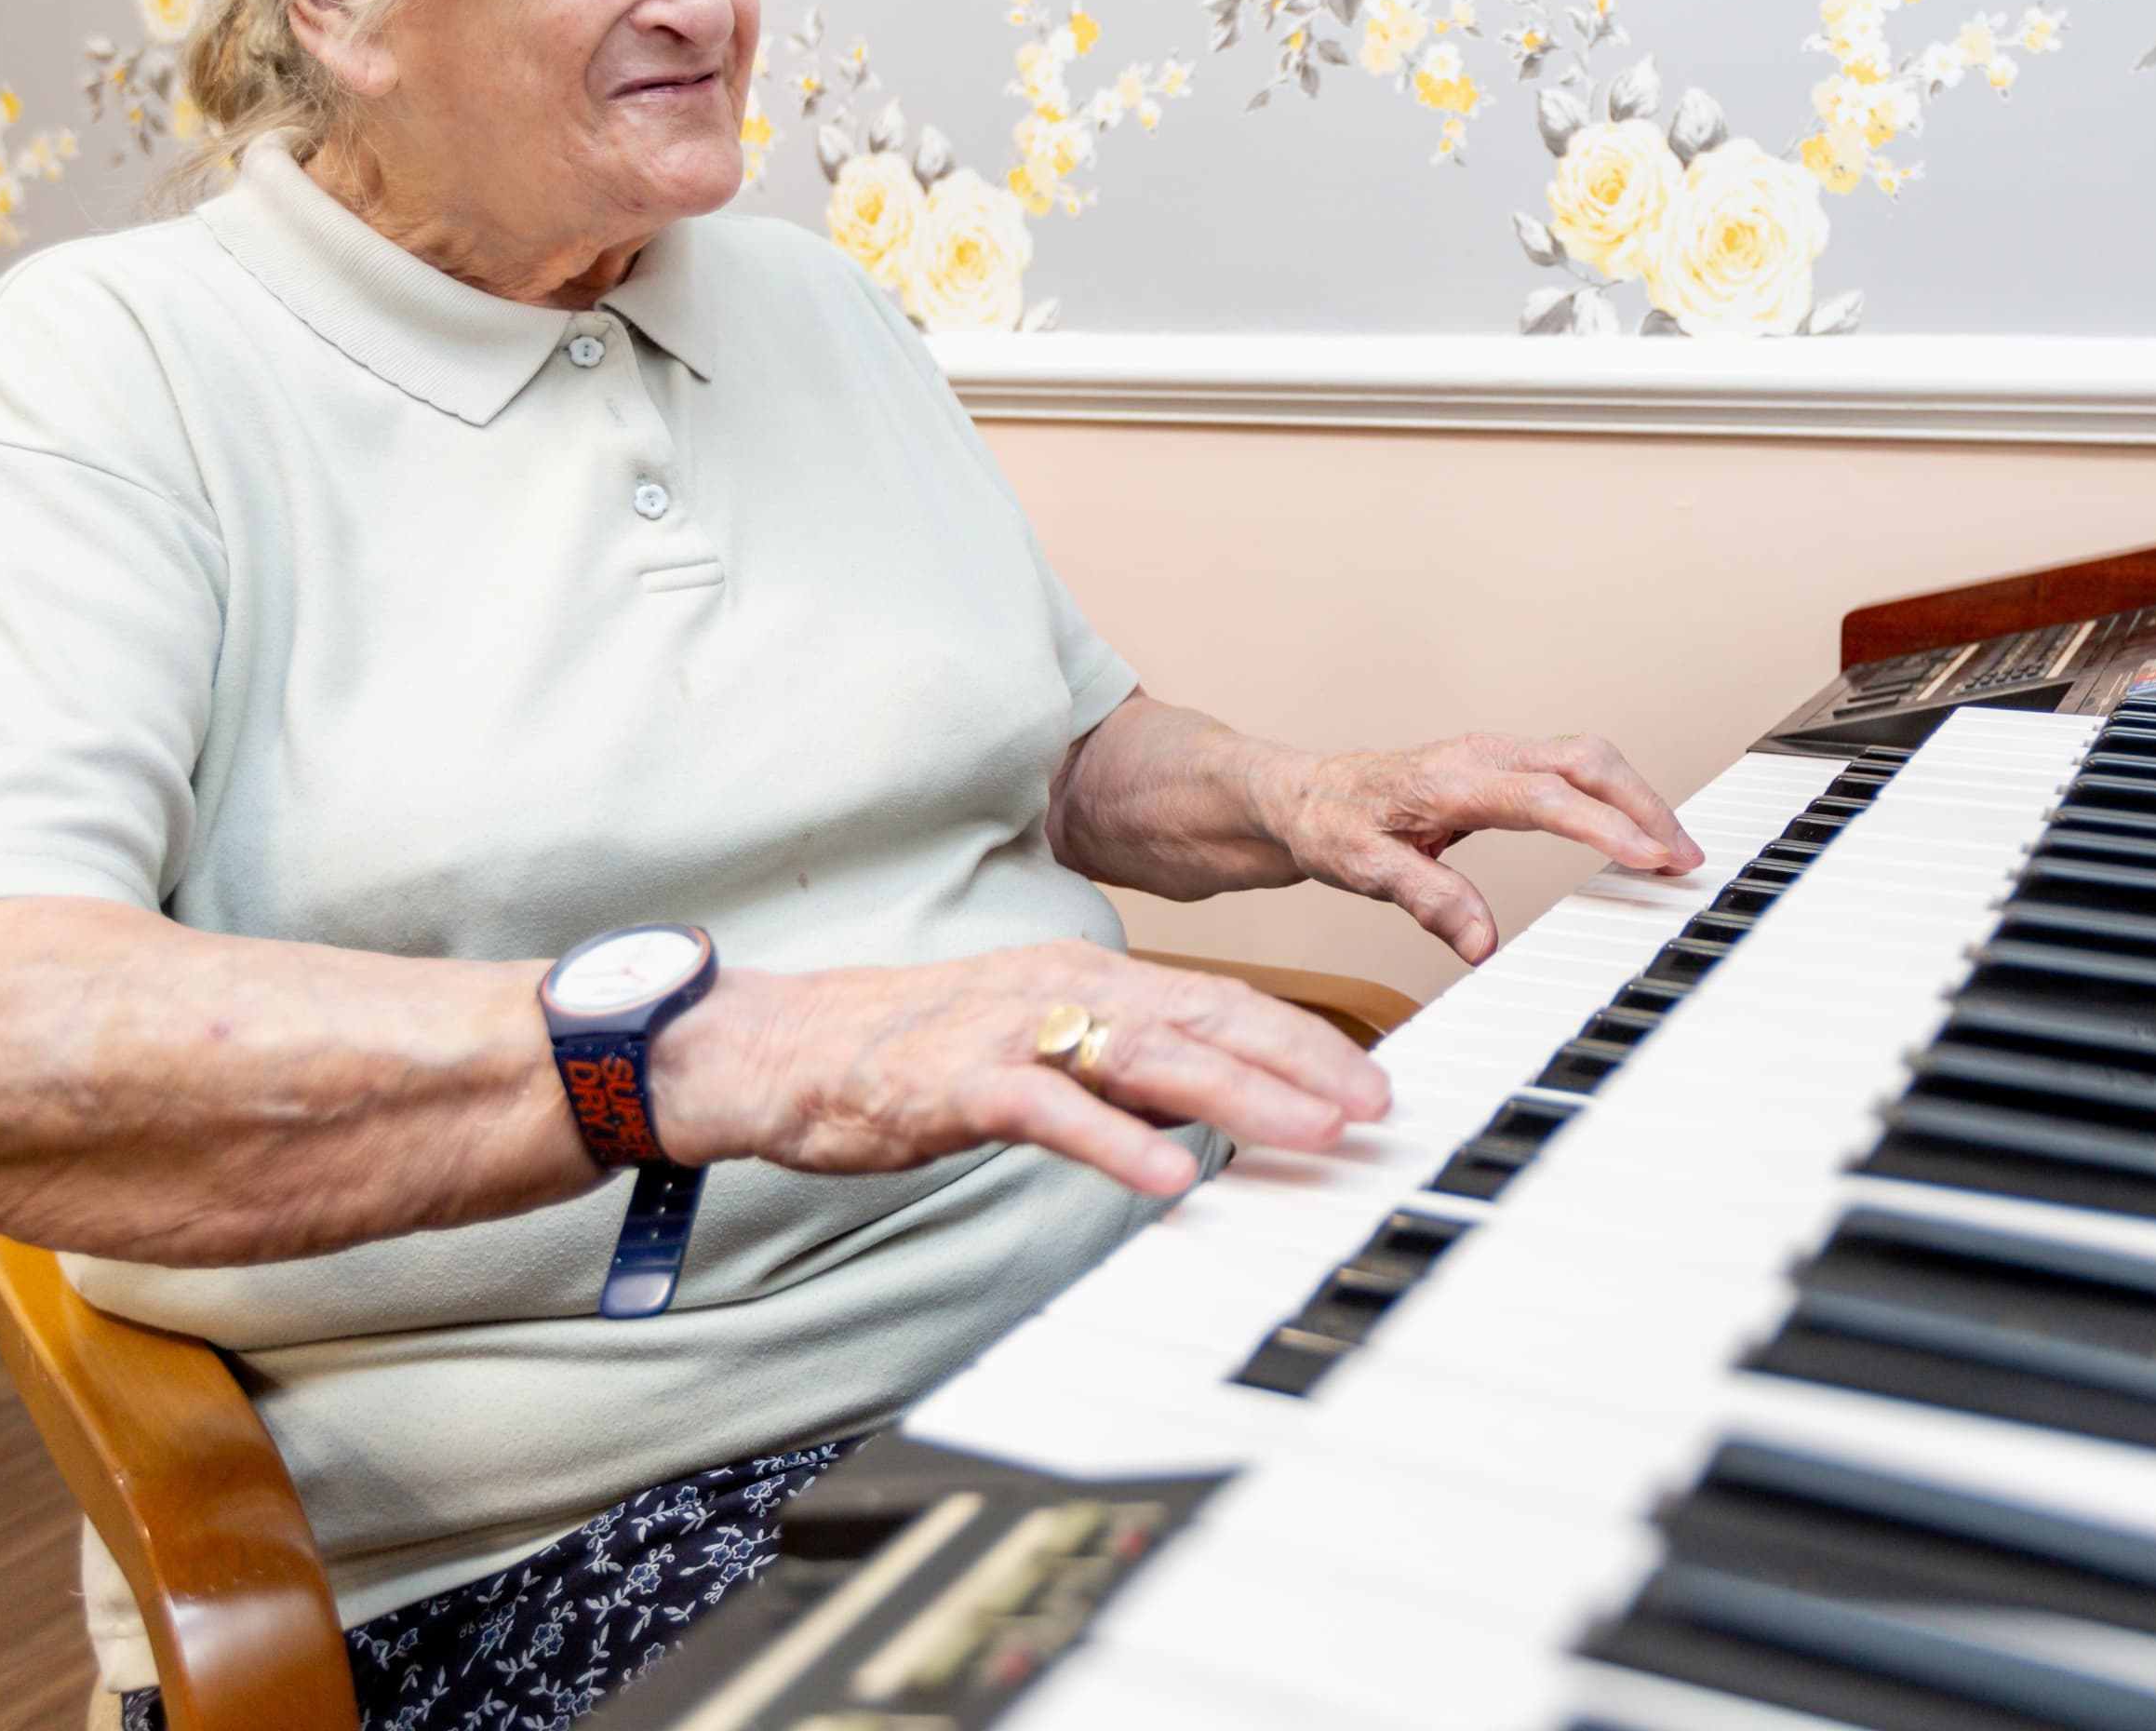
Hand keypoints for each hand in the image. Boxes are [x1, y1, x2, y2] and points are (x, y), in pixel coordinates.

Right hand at [652, 941, 1387, 1197]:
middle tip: (1377, 1107)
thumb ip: (1114, 1071)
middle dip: (1301, 1062)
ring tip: (1313, 1135)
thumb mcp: (1032, 1048)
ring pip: (1149, 1056)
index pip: (1218, 1001)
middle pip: (1207, 1018)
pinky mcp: (960, 1081)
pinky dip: (1116, 1143)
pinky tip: (1172, 1178)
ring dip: (1241, 1097)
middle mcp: (1065, 989)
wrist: (778, 1047)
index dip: (1300, 1039)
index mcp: (1087, 977)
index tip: (1371, 1082)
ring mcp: (1013, 1030)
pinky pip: (1052, 1111)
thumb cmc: (906, 1053)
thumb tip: (1198, 1114)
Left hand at [1247, 732, 1700, 964]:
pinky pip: (1575, 767)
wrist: (1304, 794)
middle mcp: (1481, 756)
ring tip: (1671, 850)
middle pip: (1585, 762)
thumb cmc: (1330, 827)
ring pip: (1588, 757)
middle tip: (1683, 860)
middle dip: (1643, 806)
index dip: (1604, 825)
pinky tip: (1634, 828)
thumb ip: (1426, 899)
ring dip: (1637, 798)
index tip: (1650, 857)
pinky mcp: (1504, 764)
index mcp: (1449, 781)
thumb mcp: (1361, 870)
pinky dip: (1616, 794)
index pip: (1545, 797)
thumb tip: (1482, 942)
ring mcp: (1495, 755)